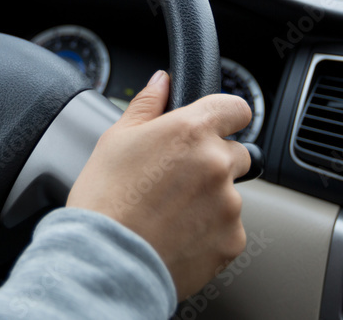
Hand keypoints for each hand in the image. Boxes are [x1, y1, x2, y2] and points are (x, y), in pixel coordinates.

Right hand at [67, 70, 251, 299]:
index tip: (216, 127)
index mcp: (192, 130)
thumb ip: (147, 104)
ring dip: (210, 199)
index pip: (236, 108)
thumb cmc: (105, 199)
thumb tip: (161, 81)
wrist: (105, 260)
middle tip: (177, 179)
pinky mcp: (231, 240)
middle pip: (237, 153)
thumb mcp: (116, 139)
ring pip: (230, 194)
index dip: (225, 116)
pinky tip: (177, 235)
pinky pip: (228, 229)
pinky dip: (210, 232)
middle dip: (214, 162)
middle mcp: (217, 163)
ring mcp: (229, 205)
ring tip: (170, 213)